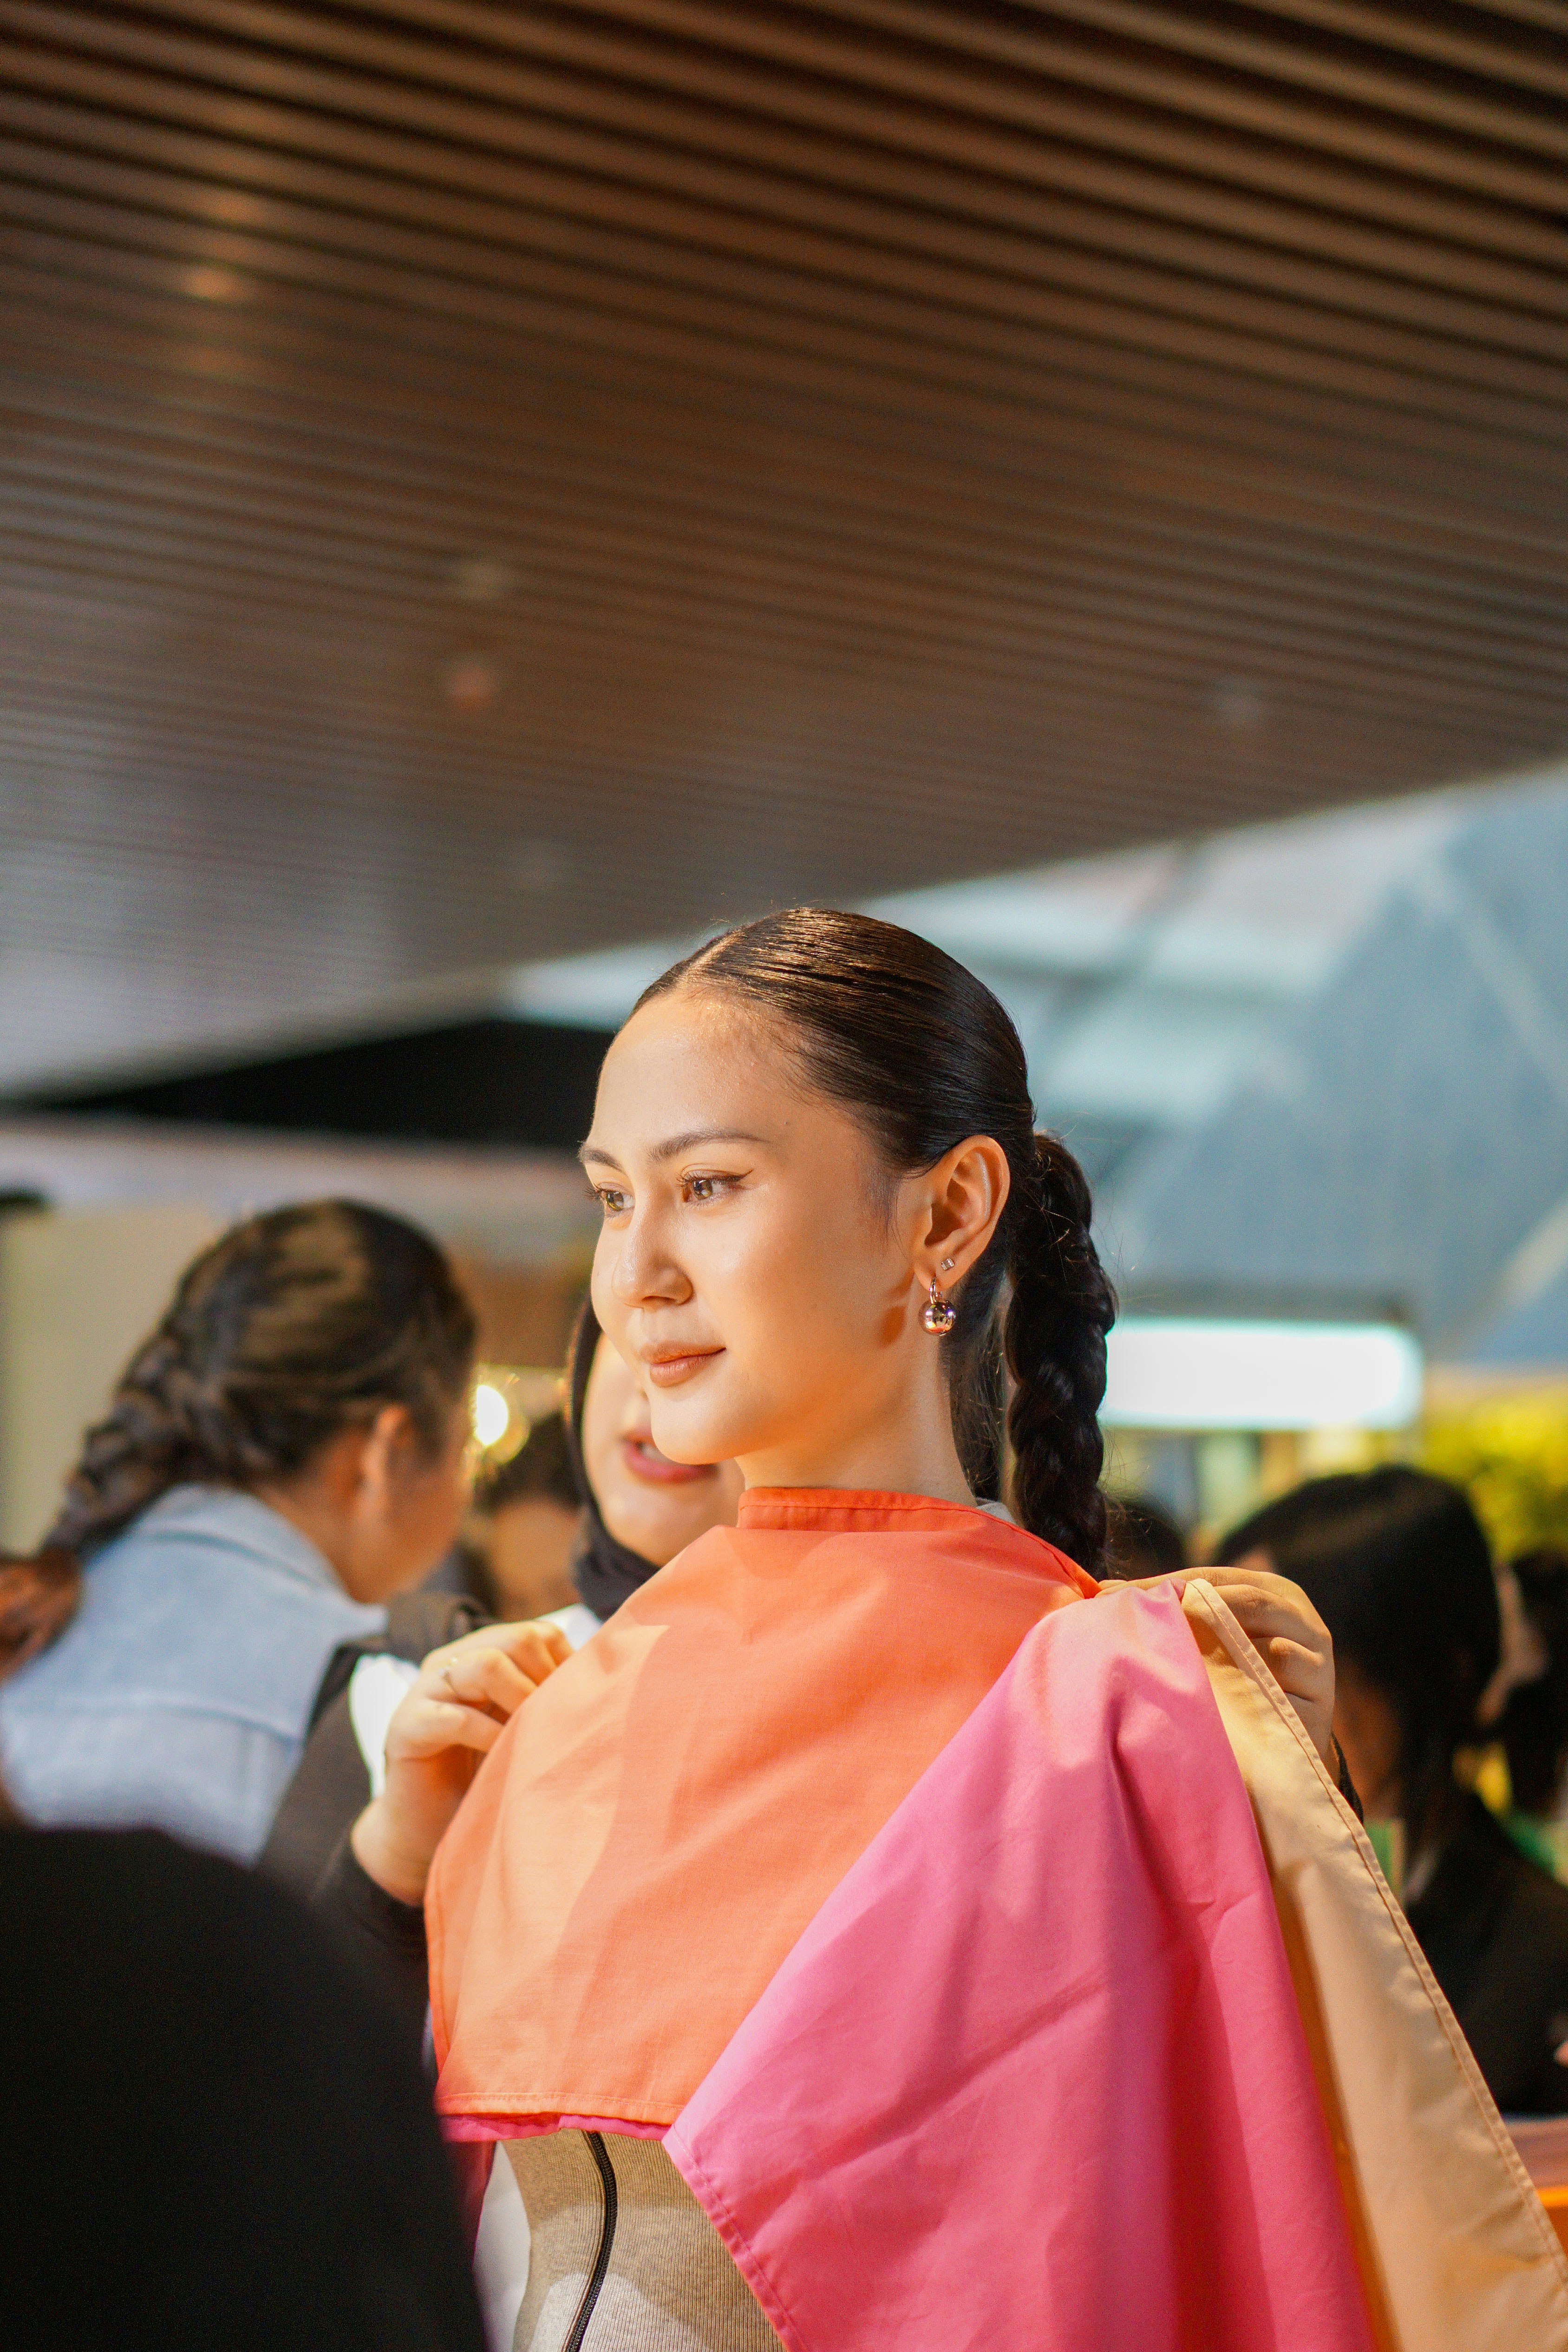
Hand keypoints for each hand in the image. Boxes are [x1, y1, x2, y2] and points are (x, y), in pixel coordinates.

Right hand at [350, 1618, 569, 1903]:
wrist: (426, 1831)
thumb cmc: (484, 1778)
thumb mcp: (521, 1732)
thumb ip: (546, 1703)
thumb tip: (610, 1689)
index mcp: (483, 1656)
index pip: (537, 1634)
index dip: (565, 1665)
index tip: (577, 1707)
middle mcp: (453, 1663)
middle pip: (514, 1638)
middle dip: (545, 1677)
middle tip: (556, 1720)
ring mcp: (425, 1691)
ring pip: (482, 1664)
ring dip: (520, 1698)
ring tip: (532, 1732)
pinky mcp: (406, 1727)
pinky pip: (453, 1716)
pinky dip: (487, 1733)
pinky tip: (502, 1755)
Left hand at [1118, 1565, 1337, 1766]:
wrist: (1284, 1743)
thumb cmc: (1238, 1675)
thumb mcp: (1214, 1633)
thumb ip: (1174, 1608)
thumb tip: (1101, 1593)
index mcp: (1279, 1592)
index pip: (1217, 1577)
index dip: (1169, 1584)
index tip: (1119, 1597)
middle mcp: (1307, 1624)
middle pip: (1250, 1603)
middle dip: (1201, 1611)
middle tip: (1156, 1628)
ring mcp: (1319, 1669)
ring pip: (1272, 1651)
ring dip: (1226, 1661)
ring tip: (1185, 1671)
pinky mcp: (1318, 1713)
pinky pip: (1280, 1700)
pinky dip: (1248, 1701)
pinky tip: (1217, 1707)